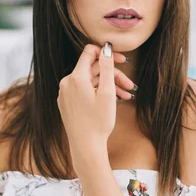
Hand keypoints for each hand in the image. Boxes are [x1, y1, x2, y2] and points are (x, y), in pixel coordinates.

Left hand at [57, 42, 134, 157]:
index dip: (107, 53)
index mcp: (76, 78)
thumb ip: (107, 68)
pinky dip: (98, 93)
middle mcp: (66, 83)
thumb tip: (107, 48)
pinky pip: (83, 91)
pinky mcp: (67, 103)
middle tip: (130, 85)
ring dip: (108, 86)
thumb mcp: (107, 92)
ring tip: (126, 96)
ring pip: (90, 82)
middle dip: (112, 75)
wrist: (86, 146)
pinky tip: (112, 101)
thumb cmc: (98, 122)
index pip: (89, 52)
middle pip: (92, 70)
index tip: (121, 60)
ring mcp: (65, 94)